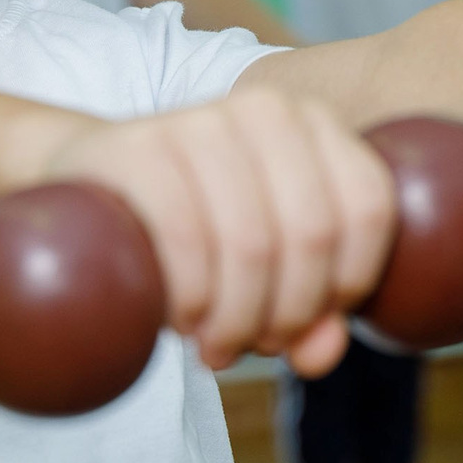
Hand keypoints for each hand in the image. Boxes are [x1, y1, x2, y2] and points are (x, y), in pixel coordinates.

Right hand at [37, 89, 396, 376]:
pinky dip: (192, 298)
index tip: (310, 322)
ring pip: (252, 243)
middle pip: (312, 234)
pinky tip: (181, 319)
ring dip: (236, 319)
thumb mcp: (269, 274)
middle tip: (252, 345)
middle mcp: (265, 110)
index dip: (348, 284)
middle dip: (287, 315)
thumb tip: (323, 352)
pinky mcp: (137, 148)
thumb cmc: (198, 235)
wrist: (93, 191)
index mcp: (316, 126)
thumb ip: (313, 311)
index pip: (369, 208)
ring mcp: (198, 121)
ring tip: (214, 344)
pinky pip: (187, 236)